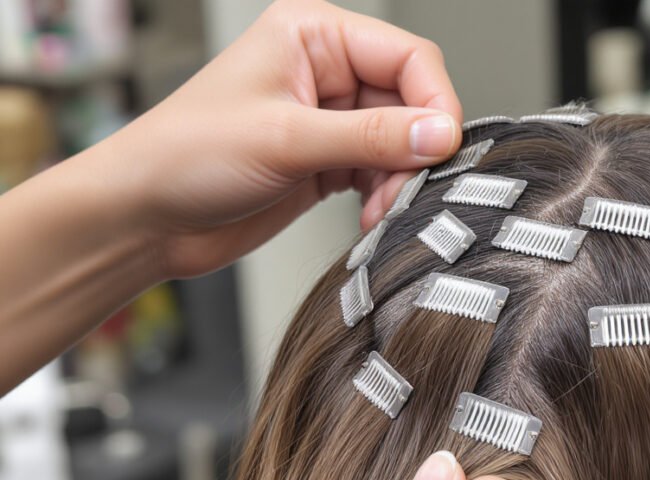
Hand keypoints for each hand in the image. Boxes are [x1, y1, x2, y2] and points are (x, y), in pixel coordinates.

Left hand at [99, 0, 462, 278]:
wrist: (148, 217)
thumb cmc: (187, 156)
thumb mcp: (287, 140)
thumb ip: (371, 137)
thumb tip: (440, 134)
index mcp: (313, 35)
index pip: (408, 56)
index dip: (435, 103)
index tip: (443, 148)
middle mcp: (325, 71)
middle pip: (410, 102)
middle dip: (414, 151)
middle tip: (407, 189)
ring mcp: (328, 118)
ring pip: (401, 143)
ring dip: (400, 180)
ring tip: (382, 210)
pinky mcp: (326, 161)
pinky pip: (381, 173)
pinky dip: (385, 197)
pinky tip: (370, 216)